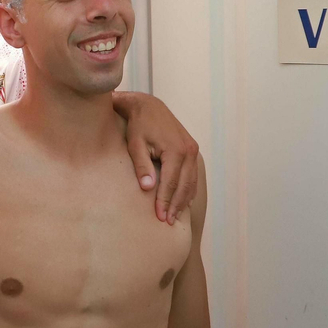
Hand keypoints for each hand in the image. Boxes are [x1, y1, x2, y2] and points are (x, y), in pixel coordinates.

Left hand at [113, 91, 200, 223]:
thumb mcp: (135, 144)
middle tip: (167, 222)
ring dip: (183, 200)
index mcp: (175, 149)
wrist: (148, 105)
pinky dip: (188, 189)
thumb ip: (142, 166)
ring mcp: (192, 149)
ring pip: (191, 181)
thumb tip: (148, 188)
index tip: (159, 217)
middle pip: (184, 185)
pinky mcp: (192, 149)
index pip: (170, 182)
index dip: (164, 201)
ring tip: (175, 216)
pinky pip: (193, 174)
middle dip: (176, 205)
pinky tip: (183, 201)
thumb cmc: (138, 125)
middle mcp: (188, 150)